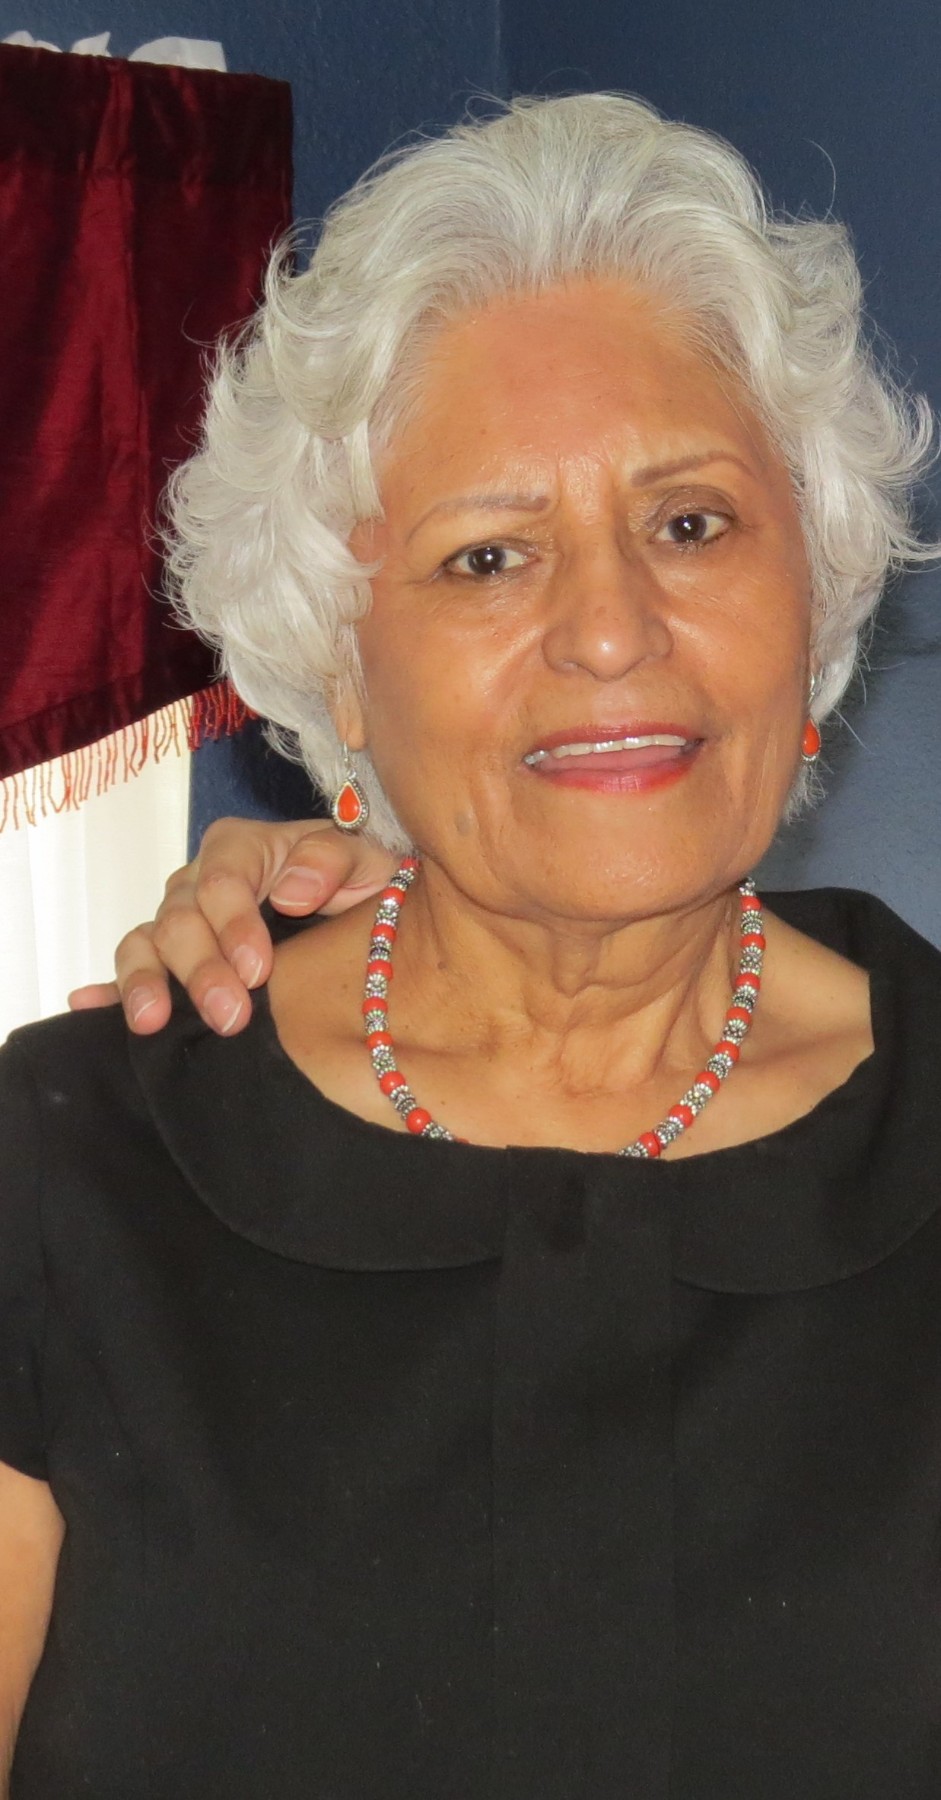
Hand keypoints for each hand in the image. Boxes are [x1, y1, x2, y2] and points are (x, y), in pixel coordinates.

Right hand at [68, 818, 396, 1036]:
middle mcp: (199, 883)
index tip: (257, 970)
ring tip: (152, 1022)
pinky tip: (88, 1008)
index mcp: (243, 850)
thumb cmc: (359, 883)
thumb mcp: (365, 860)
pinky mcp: (168, 961)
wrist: (361, 919)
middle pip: (180, 919)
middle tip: (229, 1015)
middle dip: (201, 968)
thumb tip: (290, 892)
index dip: (234, 924)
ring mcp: (178, 923)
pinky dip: (108, 991)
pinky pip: (132, 971)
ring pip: (145, 944)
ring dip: (147, 983)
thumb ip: (331, 860)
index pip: (222, 879)